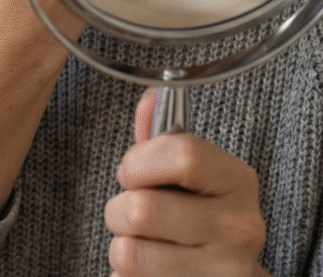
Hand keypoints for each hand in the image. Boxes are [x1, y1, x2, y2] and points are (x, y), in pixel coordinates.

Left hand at [105, 88, 268, 275]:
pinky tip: (150, 271)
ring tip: (141, 245)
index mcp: (237, 180)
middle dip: (118, 210)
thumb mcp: (183, 172)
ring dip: (121, 247)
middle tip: (132, 215)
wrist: (222, 275)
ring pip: (129, 252)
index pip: (183, 155)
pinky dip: (125, 276)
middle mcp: (240, 228)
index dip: (139, 162)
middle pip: (143, 209)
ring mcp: (225, 271)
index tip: (131, 173)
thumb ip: (160, 136)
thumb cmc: (195, 213)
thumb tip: (149, 99)